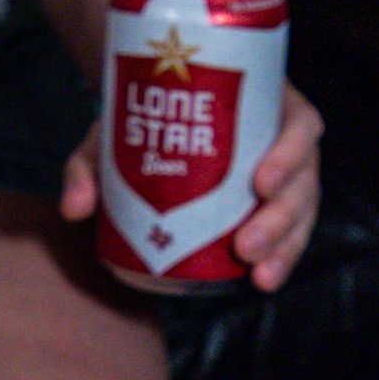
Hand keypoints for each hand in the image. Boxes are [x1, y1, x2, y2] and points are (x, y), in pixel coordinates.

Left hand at [59, 80, 323, 291]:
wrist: (152, 111)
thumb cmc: (143, 111)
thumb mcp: (115, 128)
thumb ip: (91, 164)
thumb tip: (74, 208)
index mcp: (263, 99)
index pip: (297, 124)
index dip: (288, 154)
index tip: (258, 182)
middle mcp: (280, 135)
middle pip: (304, 178)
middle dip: (282, 218)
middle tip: (245, 247)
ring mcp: (282, 171)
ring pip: (301, 210)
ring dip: (286, 245)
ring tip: (258, 276)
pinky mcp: (272, 201)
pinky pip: (289, 229)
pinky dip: (280, 256)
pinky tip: (261, 280)